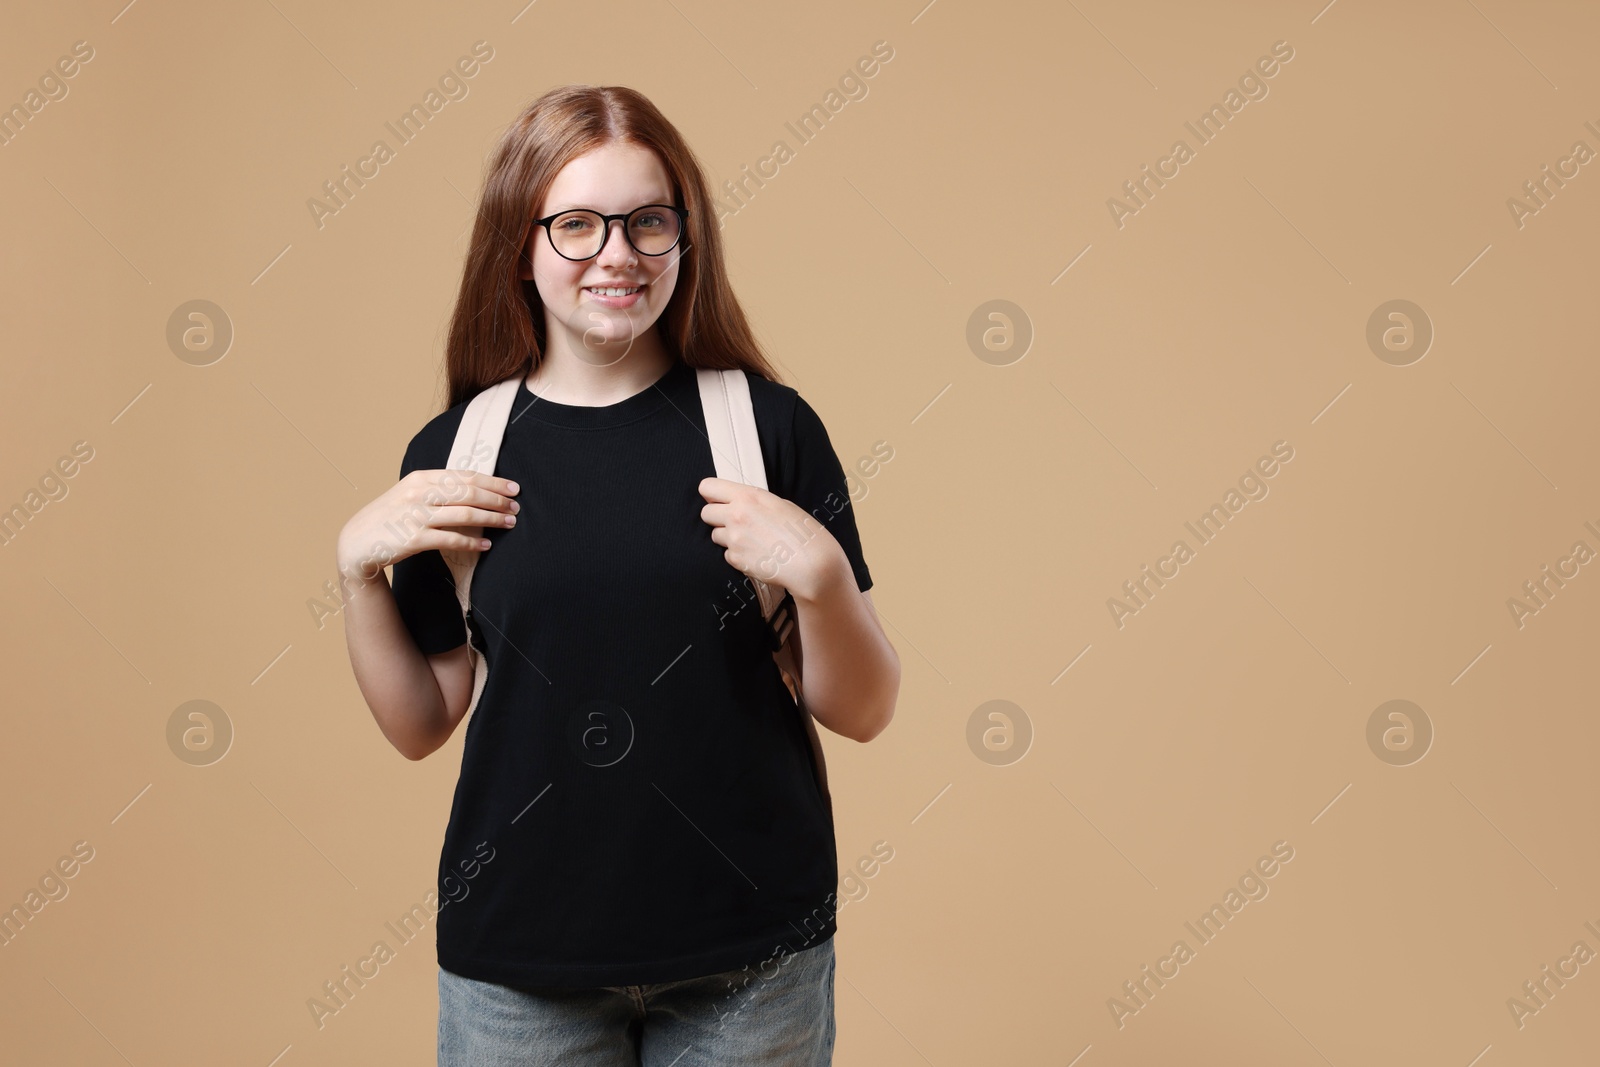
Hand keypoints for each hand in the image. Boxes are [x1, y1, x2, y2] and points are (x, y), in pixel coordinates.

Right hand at [336, 469, 519, 586]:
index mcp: (420, 478)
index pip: (465, 476)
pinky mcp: (413, 539)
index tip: (514, 488)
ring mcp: (416, 516)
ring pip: (464, 514)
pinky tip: (487, 545)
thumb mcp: (410, 494)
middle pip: (469, 492)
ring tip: (509, 524)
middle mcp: (419, 493)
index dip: (493, 481)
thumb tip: (474, 490)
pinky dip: (472, 542)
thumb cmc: (391, 518)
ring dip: (491, 519)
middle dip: (497, 500)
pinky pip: (451, 539)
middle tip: (516, 507)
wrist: (357, 542)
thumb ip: (437, 489)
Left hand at [697, 476, 846, 602]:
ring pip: (715, 535)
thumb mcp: (781, 504)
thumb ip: (754, 501)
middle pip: (706, 513)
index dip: (712, 494)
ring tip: (751, 539)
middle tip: (735, 521)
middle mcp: (736, 516)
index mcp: (748, 497)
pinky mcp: (735, 560)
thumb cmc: (804, 533)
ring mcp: (734, 539)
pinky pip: (727, 554)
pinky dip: (738, 554)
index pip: (708, 487)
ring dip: (728, 536)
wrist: (811, 564)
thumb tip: (740, 503)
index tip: (717, 499)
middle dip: (717, 517)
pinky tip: (756, 553)